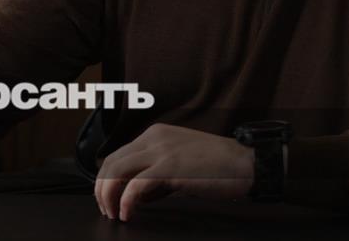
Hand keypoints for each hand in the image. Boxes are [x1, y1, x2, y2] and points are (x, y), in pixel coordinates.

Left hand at [94, 123, 252, 221]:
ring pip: (117, 171)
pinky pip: (136, 185)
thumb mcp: (180, 162)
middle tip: (106, 209)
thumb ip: (156, 173)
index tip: (107, 198)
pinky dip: (126, 202)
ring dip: (108, 195)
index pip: (117, 154)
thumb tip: (137, 195)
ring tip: (114, 213)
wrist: (246, 163)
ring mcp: (162, 151)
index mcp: (155, 134)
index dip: (106, 179)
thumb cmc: (218, 166)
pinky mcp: (170, 167)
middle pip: (111, 162)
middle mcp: (154, 138)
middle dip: (102, 188)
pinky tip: (128, 213)